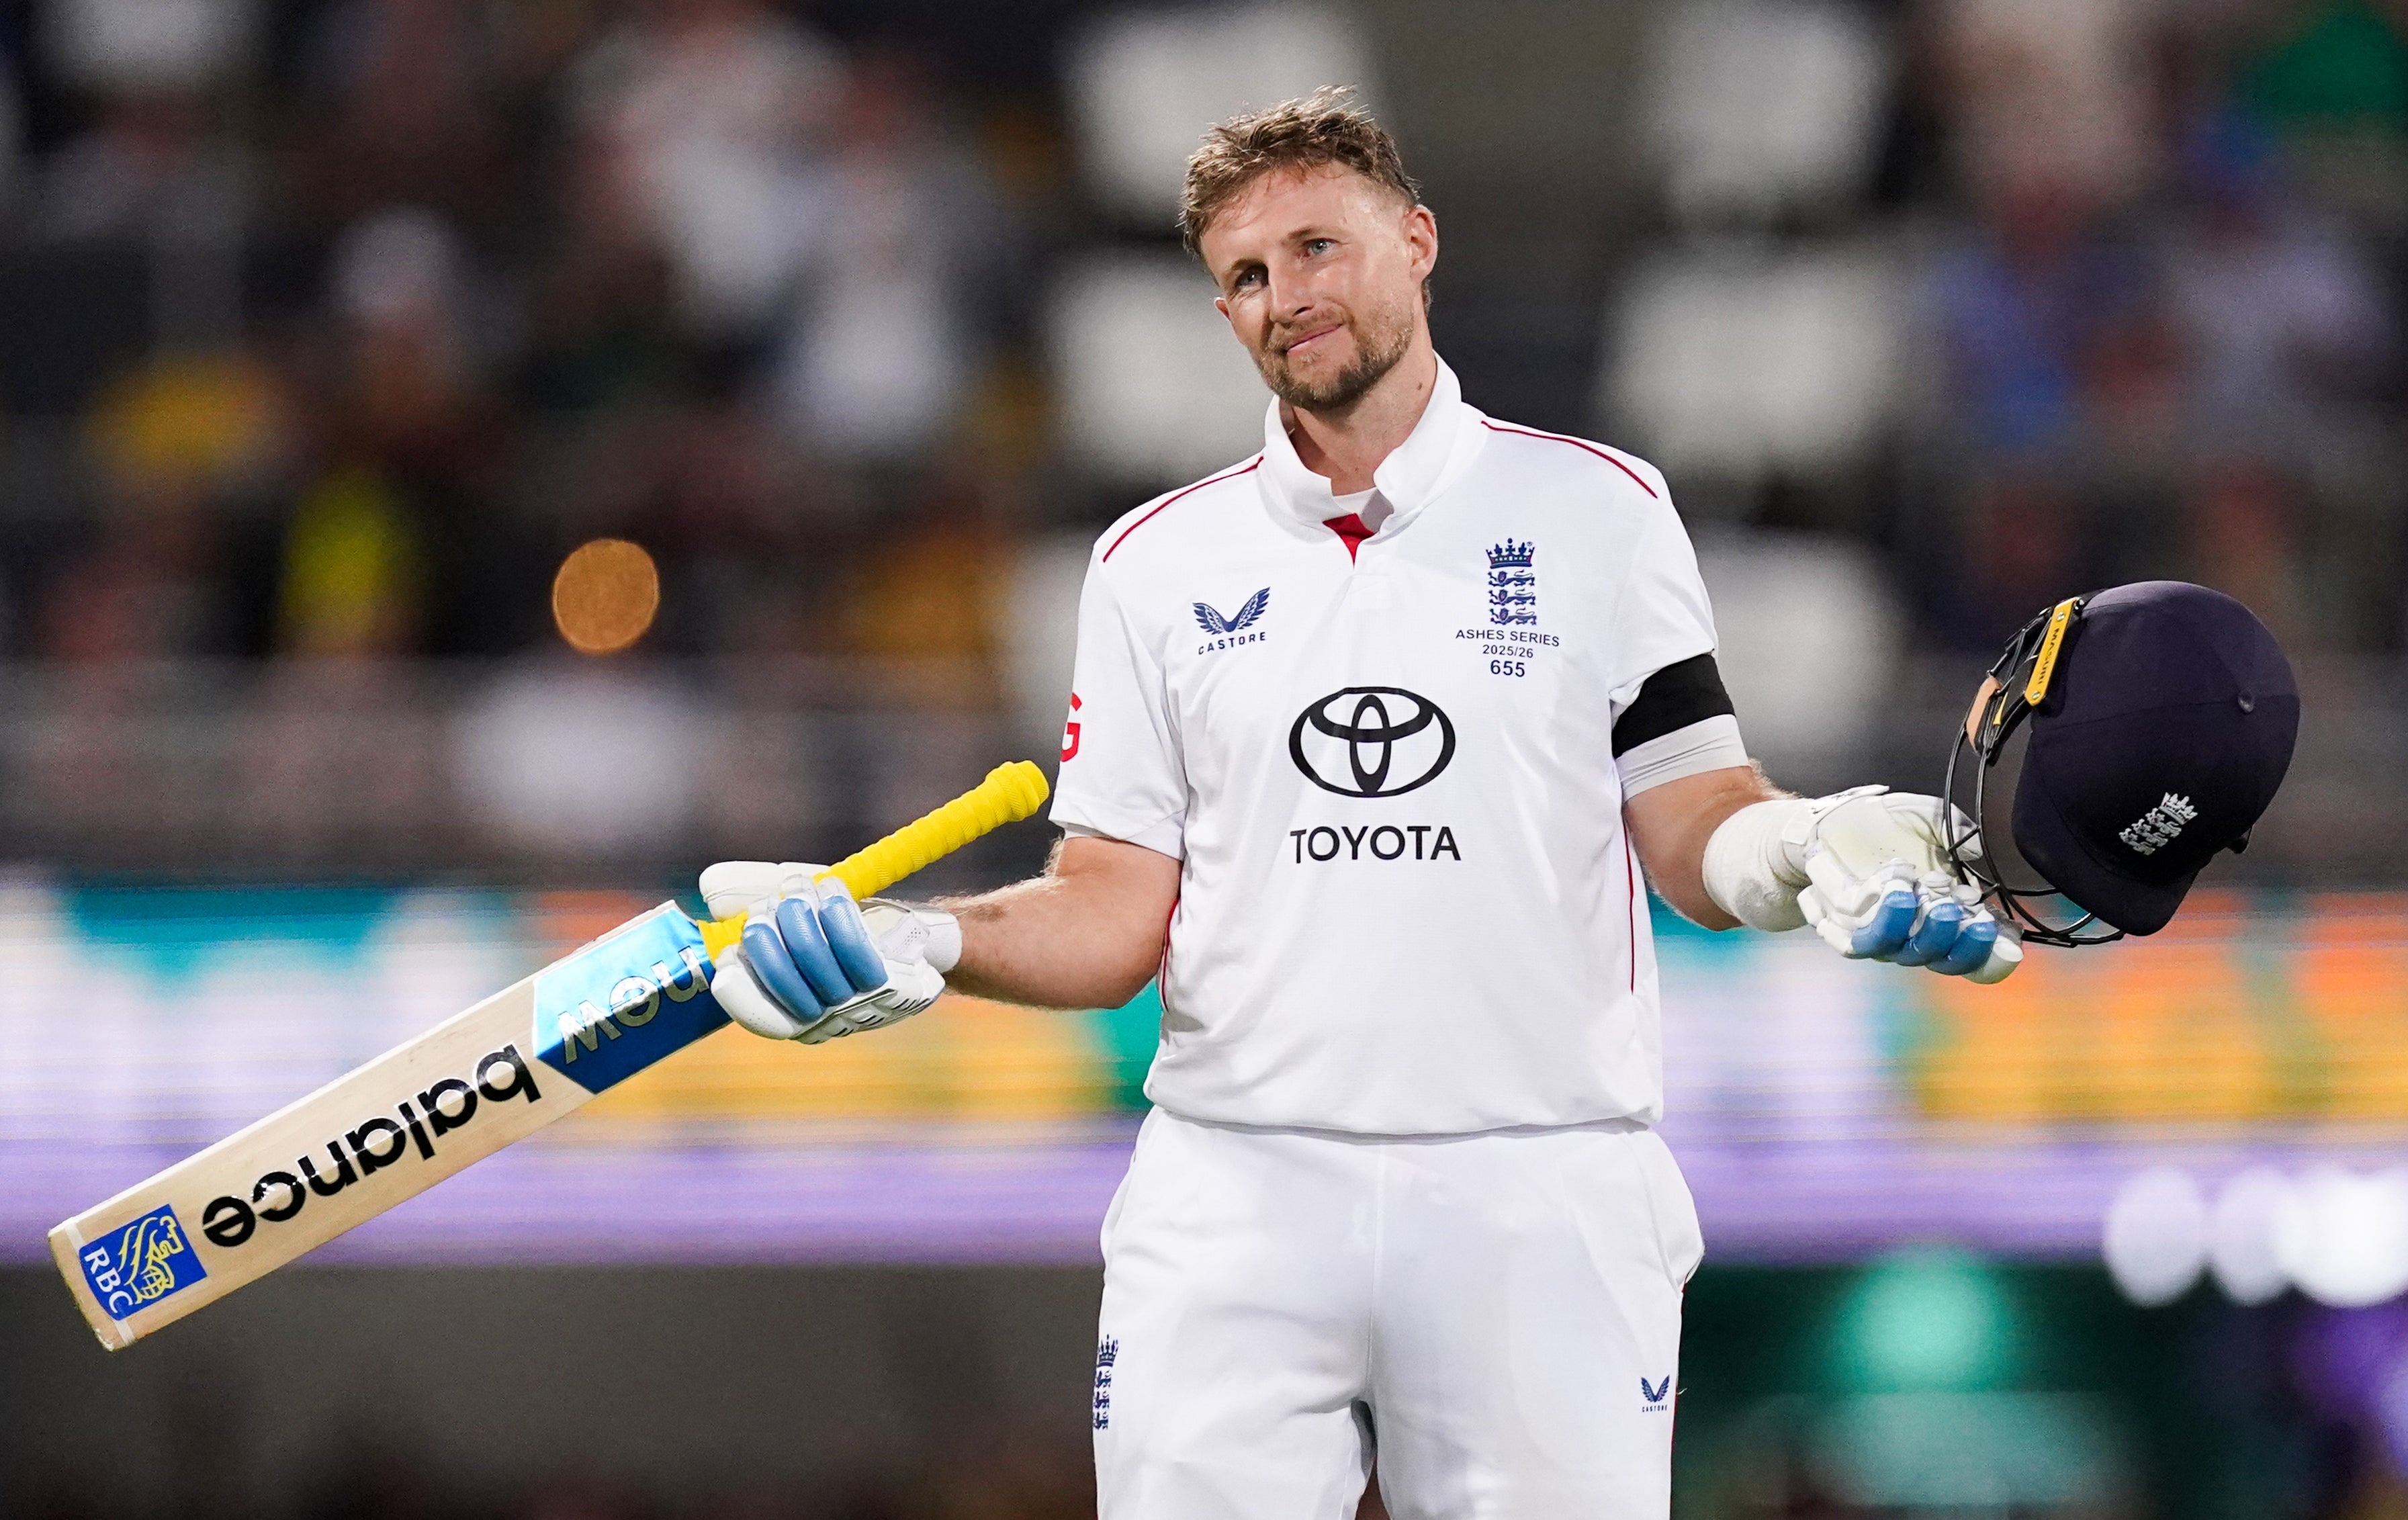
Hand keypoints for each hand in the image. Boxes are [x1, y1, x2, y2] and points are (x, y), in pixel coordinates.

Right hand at [699, 861, 956, 1042]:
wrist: (911, 936)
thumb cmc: (840, 922)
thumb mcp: (792, 909)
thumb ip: (747, 896)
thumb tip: (708, 891)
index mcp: (792, 1009)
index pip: (759, 1016)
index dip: (739, 989)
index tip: (729, 955)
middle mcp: (824, 1017)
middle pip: (782, 979)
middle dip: (769, 934)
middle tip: (773, 905)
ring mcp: (857, 1002)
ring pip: (815, 956)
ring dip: (802, 913)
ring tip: (804, 889)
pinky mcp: (889, 980)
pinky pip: (855, 946)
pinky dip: (837, 912)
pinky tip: (832, 891)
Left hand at [1787, 789, 2021, 982]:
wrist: (1829, 822)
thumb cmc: (1884, 824)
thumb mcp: (1926, 817)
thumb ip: (1956, 829)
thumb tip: (1974, 850)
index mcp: (1951, 916)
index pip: (1981, 955)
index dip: (1998, 954)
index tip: (2008, 937)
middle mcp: (1920, 935)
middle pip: (1949, 961)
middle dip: (1964, 942)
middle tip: (1966, 913)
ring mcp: (1885, 939)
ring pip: (1910, 954)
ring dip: (1924, 931)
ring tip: (1926, 899)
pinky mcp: (1848, 934)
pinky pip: (1866, 943)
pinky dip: (1884, 922)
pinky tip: (1895, 892)